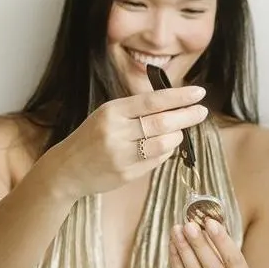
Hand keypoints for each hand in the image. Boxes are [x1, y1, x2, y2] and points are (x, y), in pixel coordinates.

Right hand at [51, 85, 207, 199]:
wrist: (67, 169)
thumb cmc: (92, 137)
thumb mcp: (108, 114)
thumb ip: (137, 110)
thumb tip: (174, 105)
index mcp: (112, 112)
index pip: (152, 101)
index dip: (179, 97)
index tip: (198, 93)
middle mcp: (116, 133)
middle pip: (162, 122)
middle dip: (186, 116)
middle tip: (201, 112)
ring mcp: (122, 156)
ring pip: (163, 144)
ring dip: (177, 137)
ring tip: (179, 132)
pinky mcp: (126, 174)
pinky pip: (156, 161)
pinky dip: (165, 152)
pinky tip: (164, 147)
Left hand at [169, 217, 256, 267]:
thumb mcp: (229, 267)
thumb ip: (220, 247)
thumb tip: (203, 221)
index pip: (236, 262)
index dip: (223, 242)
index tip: (211, 222)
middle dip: (200, 245)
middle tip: (189, 225)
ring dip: (184, 250)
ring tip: (177, 231)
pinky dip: (176, 261)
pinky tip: (172, 245)